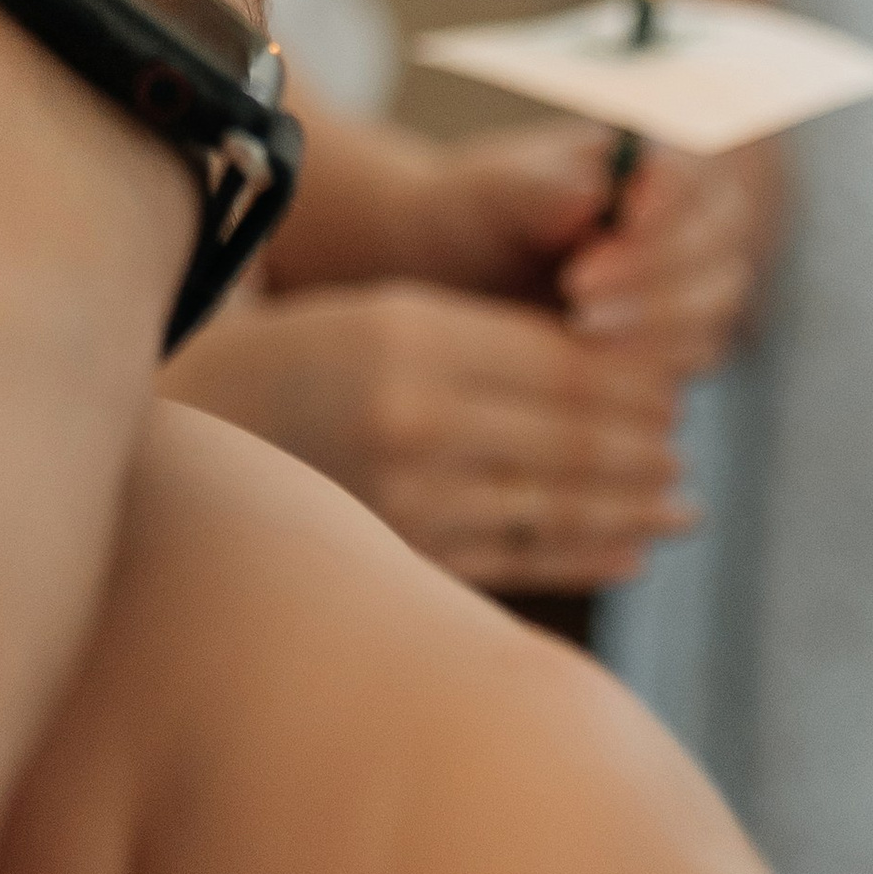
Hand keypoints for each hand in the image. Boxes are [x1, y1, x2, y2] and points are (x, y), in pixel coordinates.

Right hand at [158, 280, 693, 593]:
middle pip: (570, 433)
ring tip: (681, 504)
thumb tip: (597, 369)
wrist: (187, 433)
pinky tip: (626, 549)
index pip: (558, 359)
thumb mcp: (377, 315)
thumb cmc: (290, 360)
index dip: (628, 376)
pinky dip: (584, 552)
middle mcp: (416, 414)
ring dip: (631, 506)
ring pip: (556, 502)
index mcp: (409, 332)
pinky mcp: (402, 553)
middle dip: (642, 444)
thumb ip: (478, 337)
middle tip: (685, 449)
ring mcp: (410, 494)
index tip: (674, 381)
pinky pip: (519, 558)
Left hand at [385, 120, 776, 377]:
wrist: (457, 276)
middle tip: (577, 291)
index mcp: (640, 157)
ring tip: (578, 329)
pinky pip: (694, 357)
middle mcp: (680, 217)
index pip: (686, 172)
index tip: (621, 221)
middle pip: (715, 242)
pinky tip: (597, 368)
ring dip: (655, 323)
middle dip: (653, 270)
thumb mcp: (489, 192)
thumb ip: (538, 187)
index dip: (666, 200)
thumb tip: (592, 190)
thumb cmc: (473, 214)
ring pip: (712, 305)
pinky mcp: (679, 340)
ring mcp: (689, 281)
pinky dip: (653, 363)